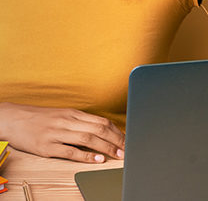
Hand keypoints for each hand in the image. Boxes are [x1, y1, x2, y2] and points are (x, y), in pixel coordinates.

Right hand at [0, 102, 124, 162]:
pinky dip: (85, 156)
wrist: (14, 118)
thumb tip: (101, 131)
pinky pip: (70, 151)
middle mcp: (68, 121)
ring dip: (106, 147)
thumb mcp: (63, 115)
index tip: (127, 139)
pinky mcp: (47, 146)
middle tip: (127, 149)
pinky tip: (96, 160)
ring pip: (88, 139)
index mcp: (74, 113)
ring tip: (117, 155)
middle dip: (116, 140)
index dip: (116, 131)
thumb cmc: (41, 118)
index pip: (101, 121)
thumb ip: (80, 122)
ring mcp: (58, 133)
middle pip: (98, 129)